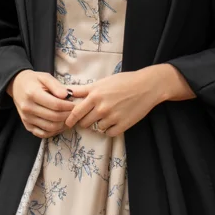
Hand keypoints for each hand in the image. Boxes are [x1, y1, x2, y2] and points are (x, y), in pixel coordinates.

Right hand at [8, 70, 74, 137]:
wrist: (16, 86)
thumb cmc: (33, 80)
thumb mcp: (44, 77)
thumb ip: (56, 85)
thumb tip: (67, 95)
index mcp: (32, 94)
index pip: (55, 105)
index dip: (68, 106)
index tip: (74, 104)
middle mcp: (28, 108)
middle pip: (54, 117)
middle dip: (67, 115)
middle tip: (74, 112)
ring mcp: (26, 118)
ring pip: (50, 127)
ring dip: (62, 124)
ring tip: (68, 118)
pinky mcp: (27, 125)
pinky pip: (43, 134)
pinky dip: (54, 131)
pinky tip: (60, 124)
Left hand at [63, 64, 192, 137]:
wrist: (146, 86)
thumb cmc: (123, 81)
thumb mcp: (102, 82)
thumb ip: (84, 90)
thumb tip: (67, 93)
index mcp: (94, 95)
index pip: (75, 112)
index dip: (70, 119)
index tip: (68, 122)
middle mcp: (101, 107)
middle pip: (84, 123)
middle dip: (85, 121)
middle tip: (89, 118)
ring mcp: (112, 117)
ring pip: (98, 128)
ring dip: (99, 124)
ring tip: (107, 115)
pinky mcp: (122, 125)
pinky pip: (109, 133)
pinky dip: (110, 129)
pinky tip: (115, 120)